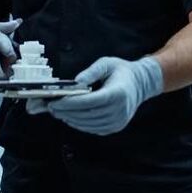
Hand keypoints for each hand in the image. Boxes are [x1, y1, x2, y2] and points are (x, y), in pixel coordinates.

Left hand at [25, 56, 163, 134]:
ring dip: (71, 119)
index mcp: (117, 93)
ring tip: (57, 112)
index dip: (71, 103)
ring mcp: (118, 121)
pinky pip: (94, 129)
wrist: (141, 84)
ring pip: (88, 124)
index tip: (55, 102)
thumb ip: (90, 72)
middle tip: (50, 107)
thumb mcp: (106, 64)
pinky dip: (80, 124)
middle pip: (87, 115)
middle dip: (66, 112)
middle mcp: (119, 110)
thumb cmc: (121, 71)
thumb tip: (75, 82)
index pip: (90, 101)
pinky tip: (70, 117)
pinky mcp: (115, 127)